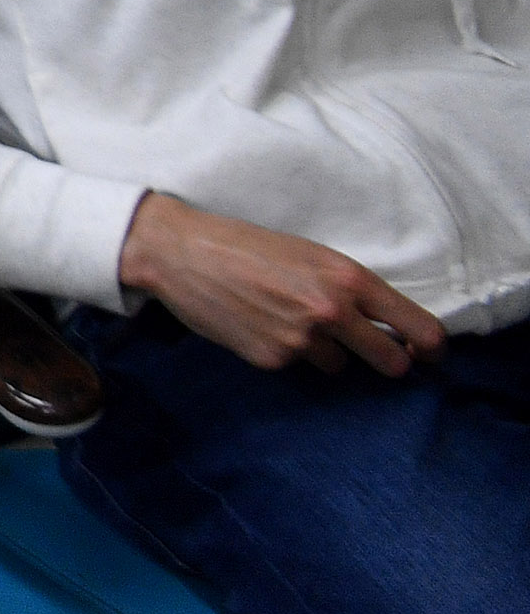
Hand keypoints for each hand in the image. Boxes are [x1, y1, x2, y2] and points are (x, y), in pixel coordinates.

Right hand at [119, 192, 446, 374]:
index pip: (420, 329)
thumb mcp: (310, 255)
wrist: (181, 252)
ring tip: (285, 319)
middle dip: (386, 360)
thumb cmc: (246, 246)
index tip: (428, 354)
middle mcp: (332, 311)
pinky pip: (297, 366)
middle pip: (393, 362)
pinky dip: (284, 352)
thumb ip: (351, 289)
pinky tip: (258, 325)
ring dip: (324, 352)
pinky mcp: (273, 359)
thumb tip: (388, 328)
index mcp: (348, 278)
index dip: (432, 348)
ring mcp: (302, 339)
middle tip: (365, 347)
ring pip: (340, 366)